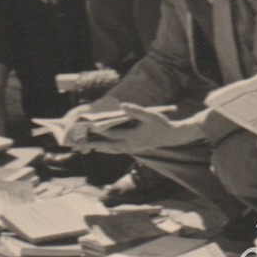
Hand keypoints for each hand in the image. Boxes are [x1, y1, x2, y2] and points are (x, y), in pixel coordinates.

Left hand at [83, 103, 202, 154]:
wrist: (173, 136)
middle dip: (96, 143)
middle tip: (83, 142)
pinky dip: (111, 149)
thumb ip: (135, 110)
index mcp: (133, 136)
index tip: (88, 127)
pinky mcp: (136, 149)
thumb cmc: (161, 123)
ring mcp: (133, 149)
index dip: (99, 131)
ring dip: (102, 148)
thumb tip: (122, 105)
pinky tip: (106, 148)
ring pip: (114, 150)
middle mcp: (131, 145)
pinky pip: (120, 150)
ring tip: (91, 147)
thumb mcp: (150, 114)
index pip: (112, 134)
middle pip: (109, 145)